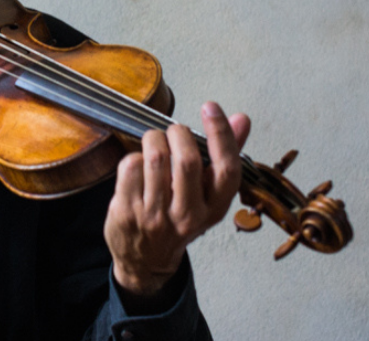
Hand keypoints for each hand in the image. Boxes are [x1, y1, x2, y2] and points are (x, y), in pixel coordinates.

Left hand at [105, 101, 251, 296]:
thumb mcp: (208, 194)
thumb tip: (241, 119)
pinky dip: (133, 156)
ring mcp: (156, 215)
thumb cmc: (180, 219)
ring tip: (155, 144)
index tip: (211, 108)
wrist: (146, 260)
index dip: (221, 133)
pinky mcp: (127, 211)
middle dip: (178, 134)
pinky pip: (130, 166)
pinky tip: (138, 165)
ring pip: (156, 158)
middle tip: (173, 132)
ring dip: (153, 140)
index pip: (226, 168)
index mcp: (215, 208)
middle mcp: (188, 214)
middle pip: (187, 160)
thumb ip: (225, 155)